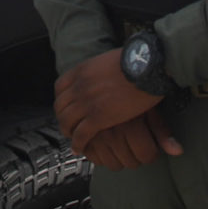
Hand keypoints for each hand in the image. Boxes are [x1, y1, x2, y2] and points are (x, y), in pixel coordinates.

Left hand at [54, 50, 182, 161]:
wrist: (147, 67)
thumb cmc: (137, 61)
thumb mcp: (110, 60)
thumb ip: (102, 69)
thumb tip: (107, 73)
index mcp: (82, 70)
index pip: (60, 87)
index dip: (61, 100)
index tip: (66, 107)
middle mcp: (79, 86)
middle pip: (60, 107)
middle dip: (63, 118)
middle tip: (69, 126)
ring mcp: (86, 102)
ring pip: (67, 122)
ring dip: (68, 132)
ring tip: (73, 139)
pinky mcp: (98, 117)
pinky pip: (81, 134)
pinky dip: (78, 143)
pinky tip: (80, 148)